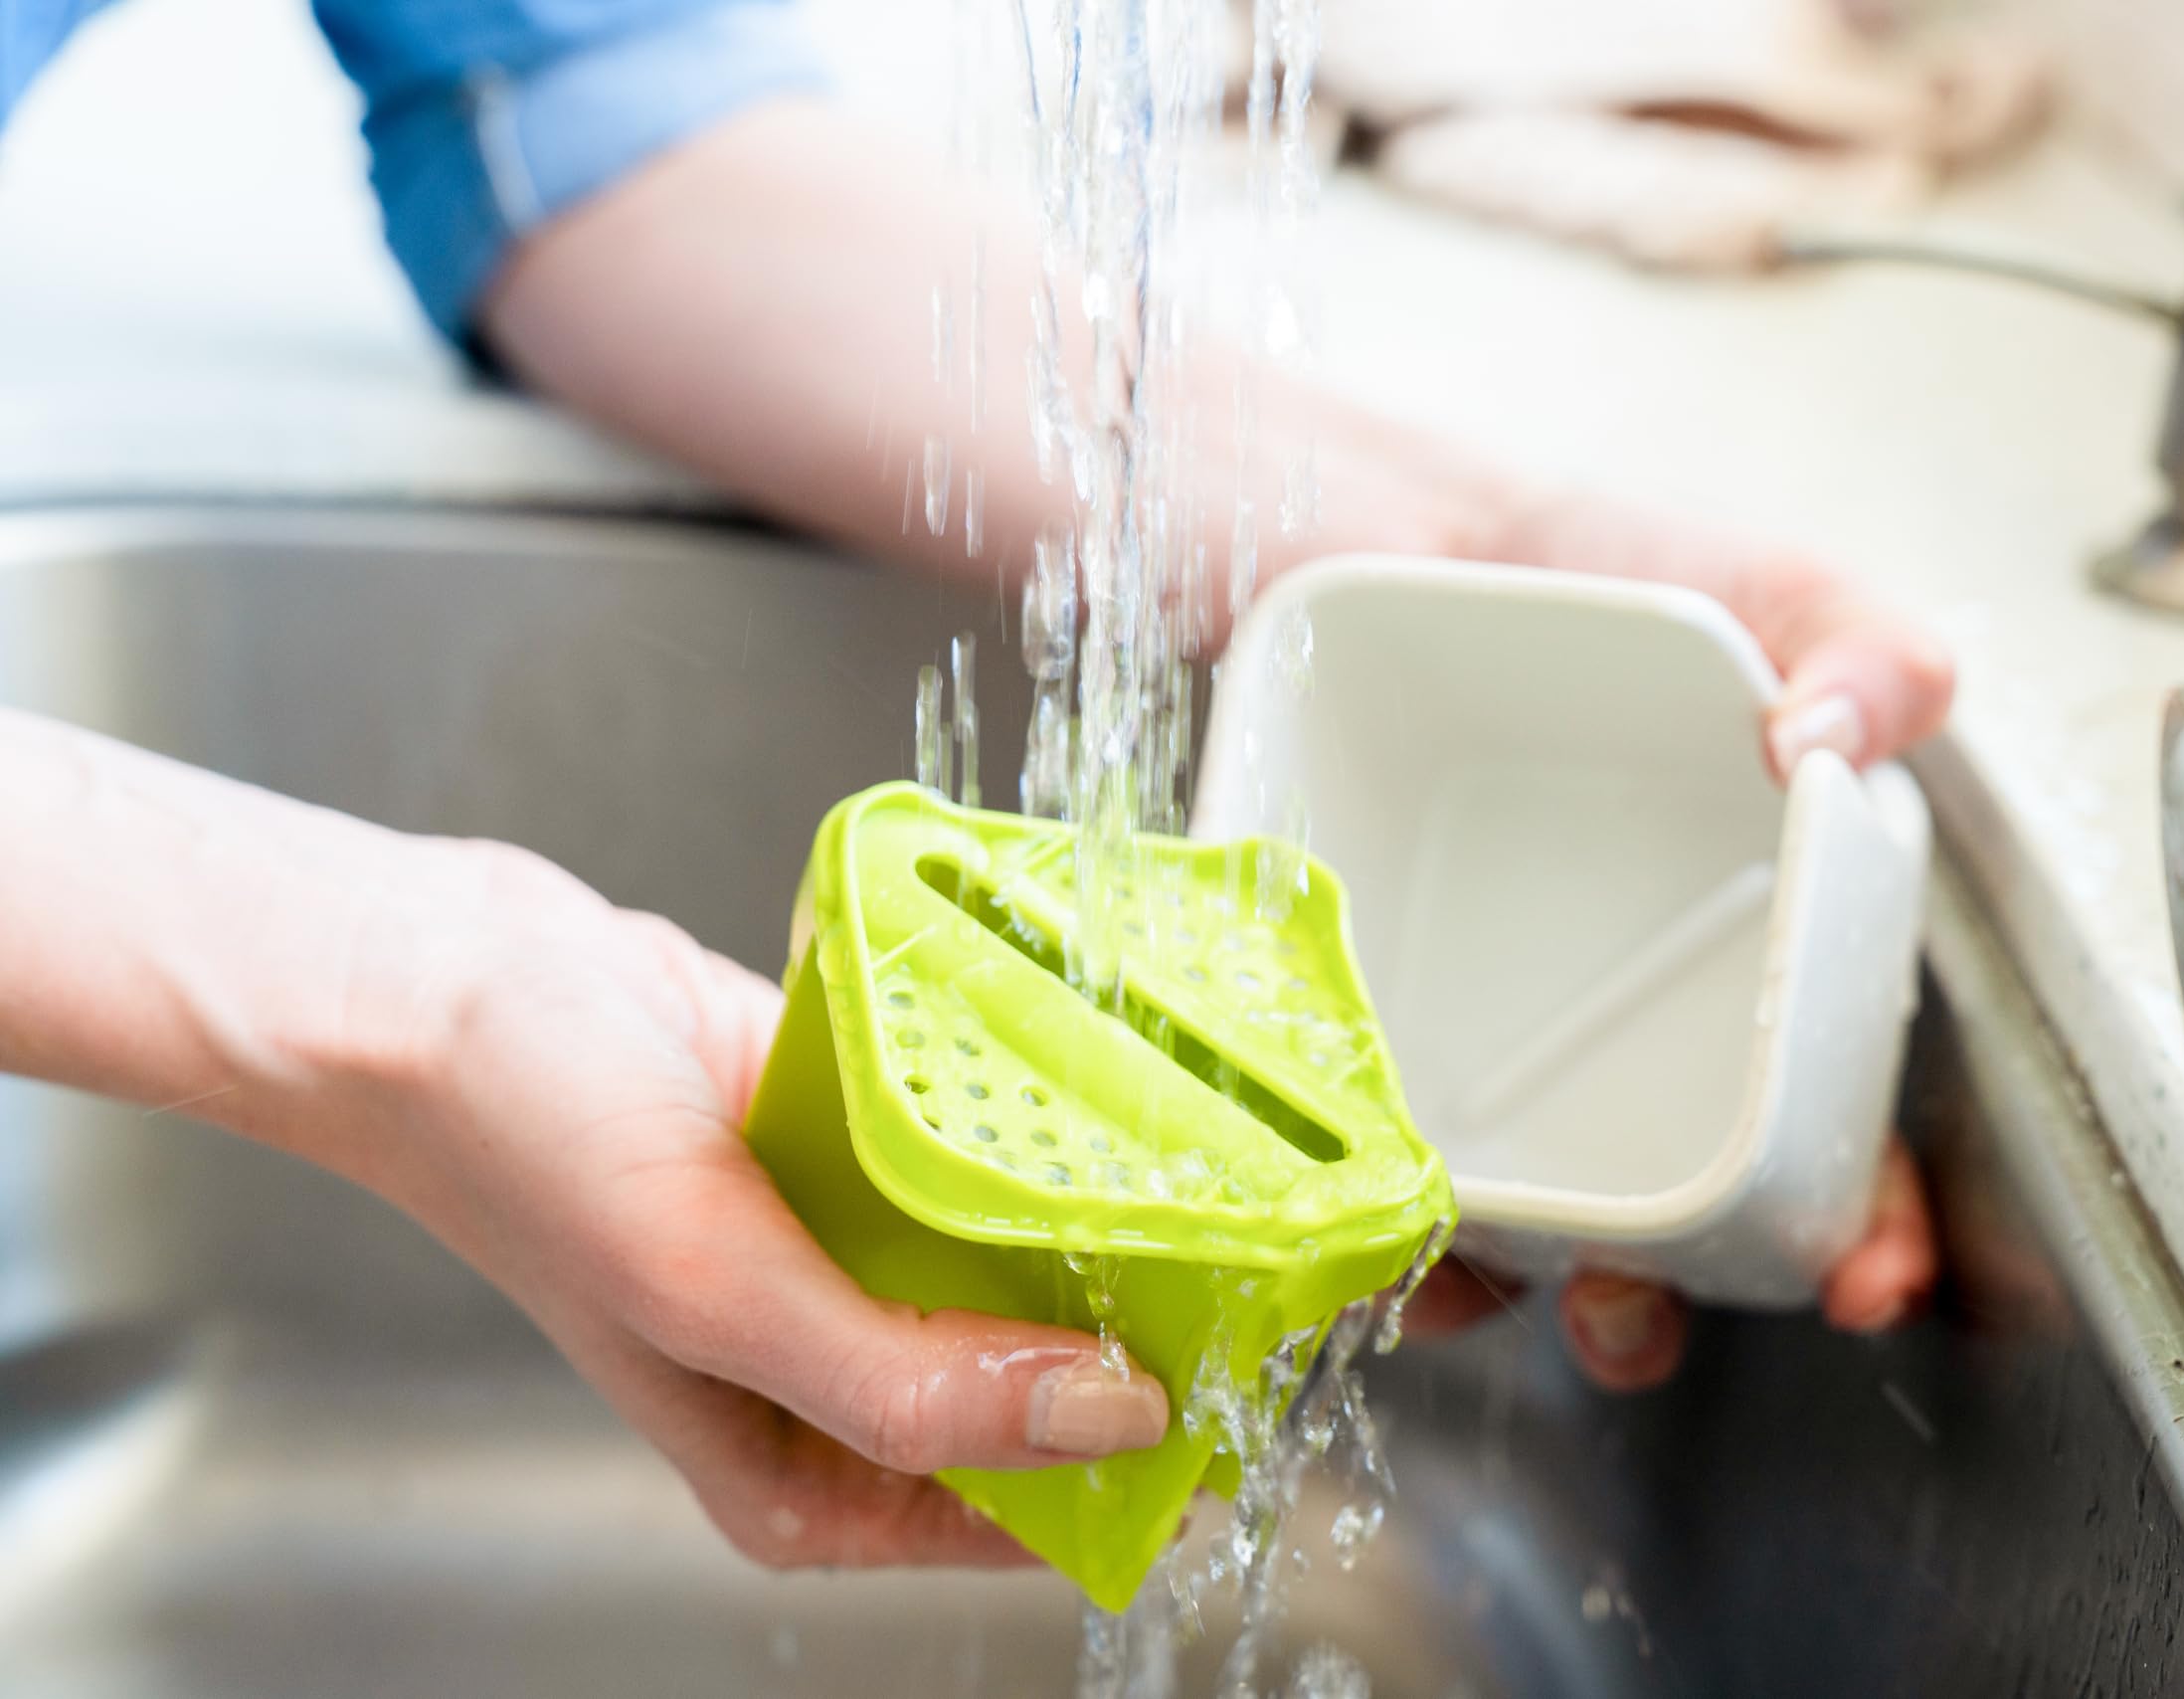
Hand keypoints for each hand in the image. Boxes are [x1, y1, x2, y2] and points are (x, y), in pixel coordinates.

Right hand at [317, 842, 1171, 1569]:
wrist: (447, 978)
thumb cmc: (527, 1149)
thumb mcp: (718, 1295)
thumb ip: (907, 1379)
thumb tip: (1104, 1420)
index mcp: (811, 1475)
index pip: (1030, 1507)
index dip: (1150, 1459)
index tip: (1253, 1385)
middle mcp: (847, 1377)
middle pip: (1050, 1385)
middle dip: (1151, 1328)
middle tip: (1261, 1255)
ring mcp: (864, 1258)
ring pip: (1033, 1262)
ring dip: (1113, 1219)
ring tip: (1212, 1167)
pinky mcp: (870, 1151)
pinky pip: (992, 1159)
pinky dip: (1044, 1130)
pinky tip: (1109, 1092)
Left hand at [1396, 484, 1953, 1389]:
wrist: (1356, 527)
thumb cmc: (1572, 575)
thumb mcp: (1745, 584)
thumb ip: (1856, 640)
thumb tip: (1845, 742)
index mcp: (1734, 953)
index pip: (1822, 1119)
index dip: (1858, 1214)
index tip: (1867, 1273)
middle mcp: (1607, 1019)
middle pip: (1662, 1201)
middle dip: (1670, 1293)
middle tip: (1641, 1317)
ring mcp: (1469, 1030)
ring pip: (1505, 1206)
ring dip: (1501, 1283)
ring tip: (1477, 1283)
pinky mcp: (1335, 1016)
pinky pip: (1352, 1146)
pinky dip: (1357, 1207)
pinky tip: (1360, 1217)